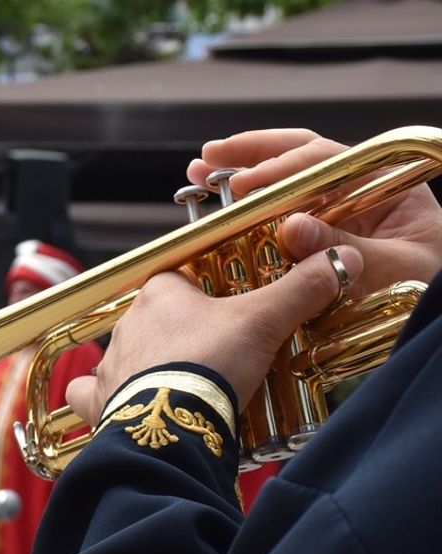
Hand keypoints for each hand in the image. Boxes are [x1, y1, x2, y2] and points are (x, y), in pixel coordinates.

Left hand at [65, 246, 364, 423]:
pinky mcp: (99, 402)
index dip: (210, 291)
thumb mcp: (266, 320)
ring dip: (148, 366)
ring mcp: (110, 364)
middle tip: (221, 355)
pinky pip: (86, 394)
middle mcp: (127, 324)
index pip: (182, 278)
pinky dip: (97, 398)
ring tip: (180, 386)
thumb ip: (302, 289)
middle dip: (185, 334)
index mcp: (159, 293)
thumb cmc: (211, 362)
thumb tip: (341, 261)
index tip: (234, 309)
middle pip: (158, 320)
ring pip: (125, 355)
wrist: (173, 423)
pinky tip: (114, 406)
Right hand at [188, 128, 441, 295]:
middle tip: (209, 157)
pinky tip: (219, 205)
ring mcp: (339, 215)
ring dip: (242, 174)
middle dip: (253, 155)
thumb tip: (291, 226)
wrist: (433, 335)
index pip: (331, 160)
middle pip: (302, 158)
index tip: (245, 184)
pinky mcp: (319, 241)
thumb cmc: (425, 298)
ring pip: (286, 182)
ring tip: (199, 172)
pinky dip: (249, 208)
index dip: (283, 168)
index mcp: (390, 188)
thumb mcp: (393, 273)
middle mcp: (361, 194)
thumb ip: (343, 250)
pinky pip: (281, 216)